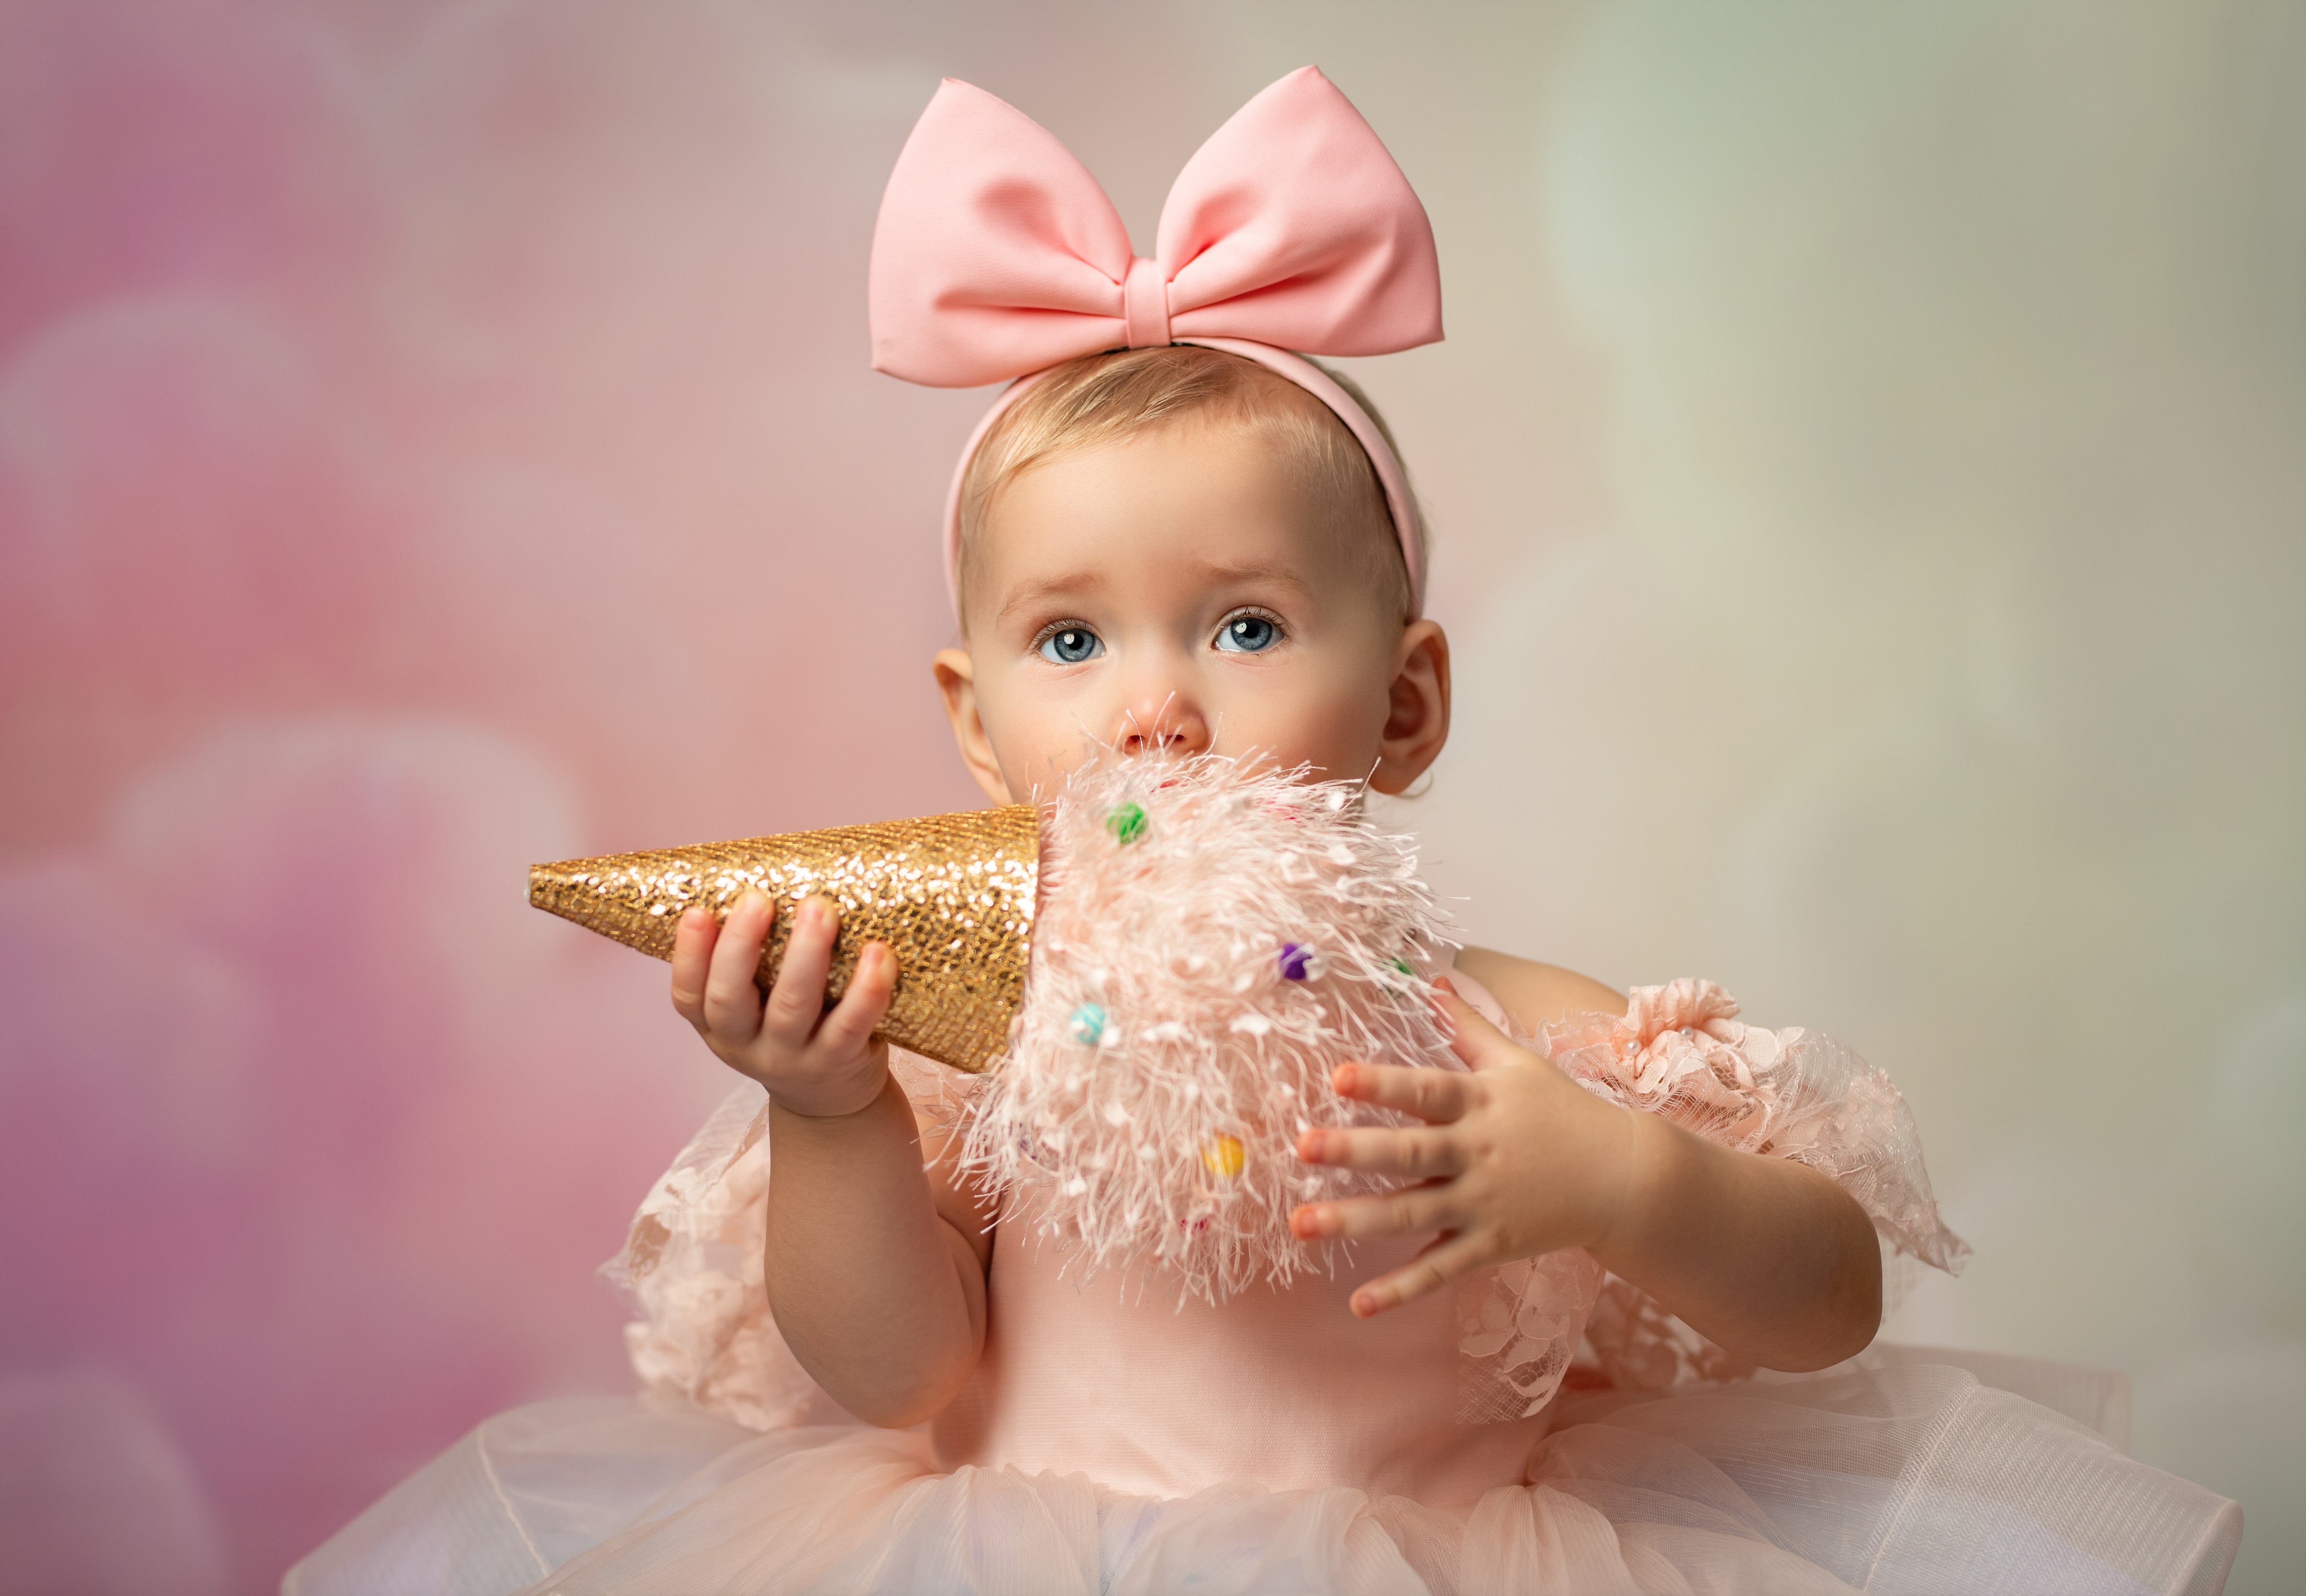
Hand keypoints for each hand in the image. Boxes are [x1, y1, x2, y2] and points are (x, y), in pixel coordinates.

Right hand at [669, 892, 895, 1118]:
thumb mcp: (757, 1007)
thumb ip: (754, 962)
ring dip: (805, 955)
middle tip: (759, 899)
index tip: (697, 912)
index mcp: (718, 1026)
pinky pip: (851, 1025)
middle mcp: (747, 1045)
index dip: (688, 955)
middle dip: (741, 947)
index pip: (689, 995)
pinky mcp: (840, 1061)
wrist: (833, 1101)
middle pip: (730, 1000)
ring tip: (820, 908)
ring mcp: (793, 1057)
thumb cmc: (793, 1030)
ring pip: (792, 1008)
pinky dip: (866, 990)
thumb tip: (770, 879)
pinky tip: (878, 954)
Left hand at [1290, 983, 1636, 1317]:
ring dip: (1355, 1221)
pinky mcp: (1492, 1245)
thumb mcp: (1518, 1062)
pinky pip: (1440, 1269)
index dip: (1384, 1084)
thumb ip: (1469, 1025)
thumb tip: (1433, 979)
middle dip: (1354, 1151)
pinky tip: (1359, 1303)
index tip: (1337, 1077)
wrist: (1624, 1176)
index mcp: (1481, 1103)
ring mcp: (1484, 1203)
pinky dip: (1402, 1288)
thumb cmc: (1564, 1111)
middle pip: (1410, 1153)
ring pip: (1412, 1213)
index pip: (1426, 1090)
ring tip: (1301, 1224)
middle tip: (1301, 1148)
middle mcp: (1478, 1153)